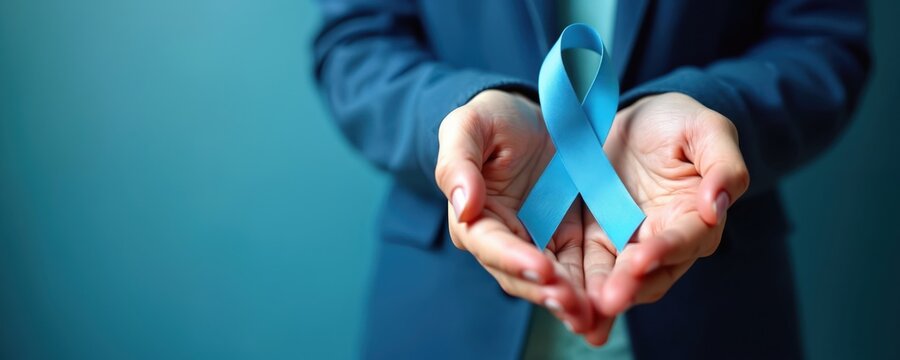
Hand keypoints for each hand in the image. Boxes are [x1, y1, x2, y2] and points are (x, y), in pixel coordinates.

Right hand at [435, 90, 603, 336]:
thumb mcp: (469, 126)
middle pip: (521, 275)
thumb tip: (463, 206)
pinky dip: (592, 288)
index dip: (514, 259)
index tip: (542, 270)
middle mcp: (504, 238)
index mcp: (474, 217)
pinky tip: (611, 301)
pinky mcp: (567, 239)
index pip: (490, 244)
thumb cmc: (493, 117)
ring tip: (594, 316)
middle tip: (573, 305)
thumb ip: (458, 163)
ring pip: (552, 282)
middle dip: (547, 292)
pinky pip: (580, 269)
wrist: (534, 110)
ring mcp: (537, 242)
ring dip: (572, 301)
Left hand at [586, 92, 749, 316]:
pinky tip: (557, 299)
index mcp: (698, 217)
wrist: (637, 119)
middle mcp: (665, 241)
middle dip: (628, 287)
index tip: (641, 259)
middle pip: (650, 273)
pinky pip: (586, 267)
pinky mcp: (596, 240)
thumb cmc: (679, 122)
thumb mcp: (706, 129)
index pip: (685, 240)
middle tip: (607, 300)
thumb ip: (723, 165)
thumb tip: (718, 204)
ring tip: (580, 313)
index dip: (664, 250)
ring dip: (599, 298)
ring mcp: (628, 244)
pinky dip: (575, 286)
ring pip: (616, 279)